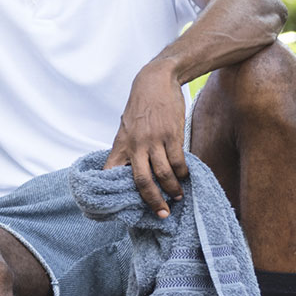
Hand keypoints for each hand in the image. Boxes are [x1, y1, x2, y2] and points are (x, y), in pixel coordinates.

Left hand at [104, 65, 189, 217]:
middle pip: (140, 181)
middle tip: (162, 213)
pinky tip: (185, 178)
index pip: (110, 172)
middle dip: (152, 200)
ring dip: (172, 189)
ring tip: (178, 197)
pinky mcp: (172, 135)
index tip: (119, 207)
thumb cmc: (140, 108)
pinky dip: (182, 173)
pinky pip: (178, 161)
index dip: (112, 191)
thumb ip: (128, 149)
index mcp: (120, 145)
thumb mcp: (126, 128)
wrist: (155, 81)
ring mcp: (154, 140)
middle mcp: (135, 145)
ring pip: (163, 173)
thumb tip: (129, 171)